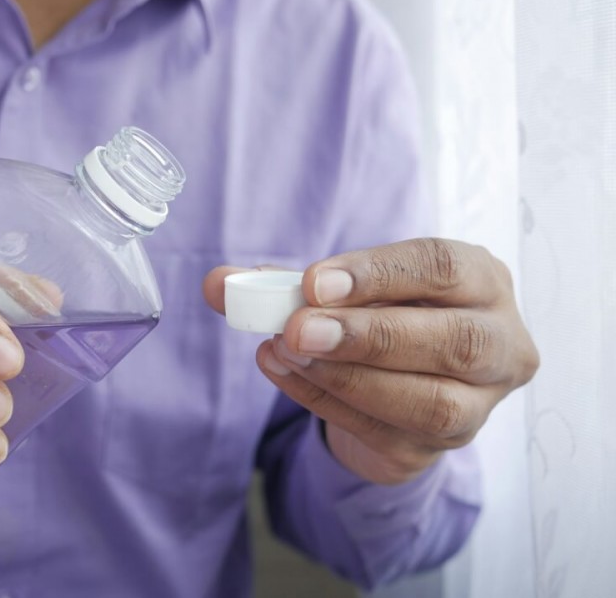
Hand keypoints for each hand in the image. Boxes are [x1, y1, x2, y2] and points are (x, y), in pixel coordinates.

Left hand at [204, 238, 538, 484]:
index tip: (314, 283)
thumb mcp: (333, 289)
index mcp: (481, 281)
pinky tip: (284, 374)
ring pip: (430, 401)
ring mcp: (477, 405)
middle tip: (297, 329)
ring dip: (347, 377)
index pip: (443, 268)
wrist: (389, 379)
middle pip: (453, 340)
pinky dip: (327, 403)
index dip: (377, 274)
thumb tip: (216, 284)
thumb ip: (279, 283)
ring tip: (284, 351)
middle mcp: (500, 342)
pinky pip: (386, 432)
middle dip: (368, 336)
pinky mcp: (437, 448)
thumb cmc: (372, 313)